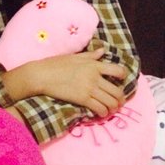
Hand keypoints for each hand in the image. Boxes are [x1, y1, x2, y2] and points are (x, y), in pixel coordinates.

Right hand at [4, 49, 126, 117]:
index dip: (123, 77)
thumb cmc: (55, 64)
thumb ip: (90, 55)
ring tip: (110, 110)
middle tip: (118, 102)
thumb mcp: (74, 56)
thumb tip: (102, 51)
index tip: (120, 82)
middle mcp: (94, 77)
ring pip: (111, 102)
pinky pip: (100, 109)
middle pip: (117, 91)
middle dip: (120, 99)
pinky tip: (101, 113)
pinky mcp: (82, 99)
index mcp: (93, 65)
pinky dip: (103, 113)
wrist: (41, 75)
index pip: (118, 70)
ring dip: (113, 108)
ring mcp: (89, 88)